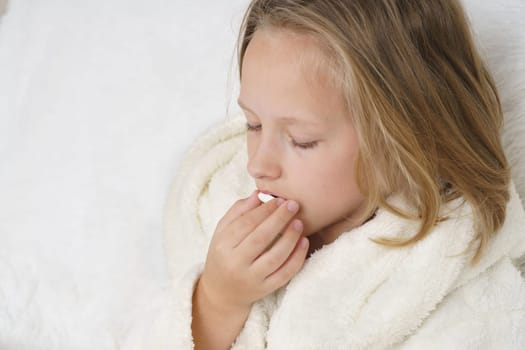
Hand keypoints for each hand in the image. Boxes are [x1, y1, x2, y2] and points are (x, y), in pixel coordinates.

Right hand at [198, 191, 308, 311]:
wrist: (221, 292)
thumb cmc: (224, 254)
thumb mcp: (222, 232)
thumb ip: (238, 211)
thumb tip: (258, 194)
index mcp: (223, 245)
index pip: (246, 224)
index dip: (264, 210)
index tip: (279, 199)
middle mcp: (235, 263)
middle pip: (261, 238)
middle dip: (279, 219)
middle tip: (293, 205)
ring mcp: (251, 278)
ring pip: (275, 257)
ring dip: (290, 238)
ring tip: (299, 223)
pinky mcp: (265, 290)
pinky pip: (284, 274)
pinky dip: (297, 258)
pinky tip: (303, 242)